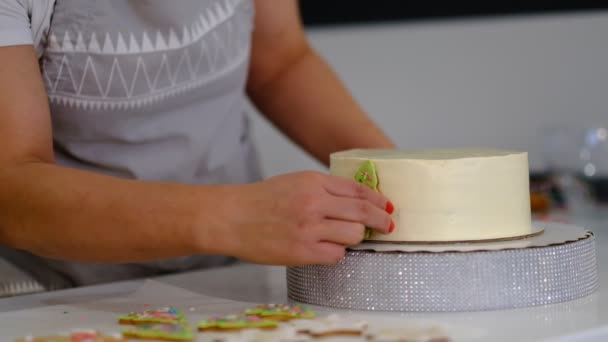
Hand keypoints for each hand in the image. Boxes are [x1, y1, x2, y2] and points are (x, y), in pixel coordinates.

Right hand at [220, 171, 393, 265]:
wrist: (231, 217)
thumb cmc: (261, 200)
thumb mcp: (295, 182)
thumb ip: (325, 189)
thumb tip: (358, 201)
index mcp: (314, 182)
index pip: (358, 191)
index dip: (378, 200)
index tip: (387, 207)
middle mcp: (314, 203)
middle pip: (363, 213)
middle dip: (381, 221)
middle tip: (387, 226)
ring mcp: (309, 228)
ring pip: (353, 235)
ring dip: (355, 238)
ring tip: (346, 237)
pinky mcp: (302, 251)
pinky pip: (337, 255)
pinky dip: (337, 253)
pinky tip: (327, 249)